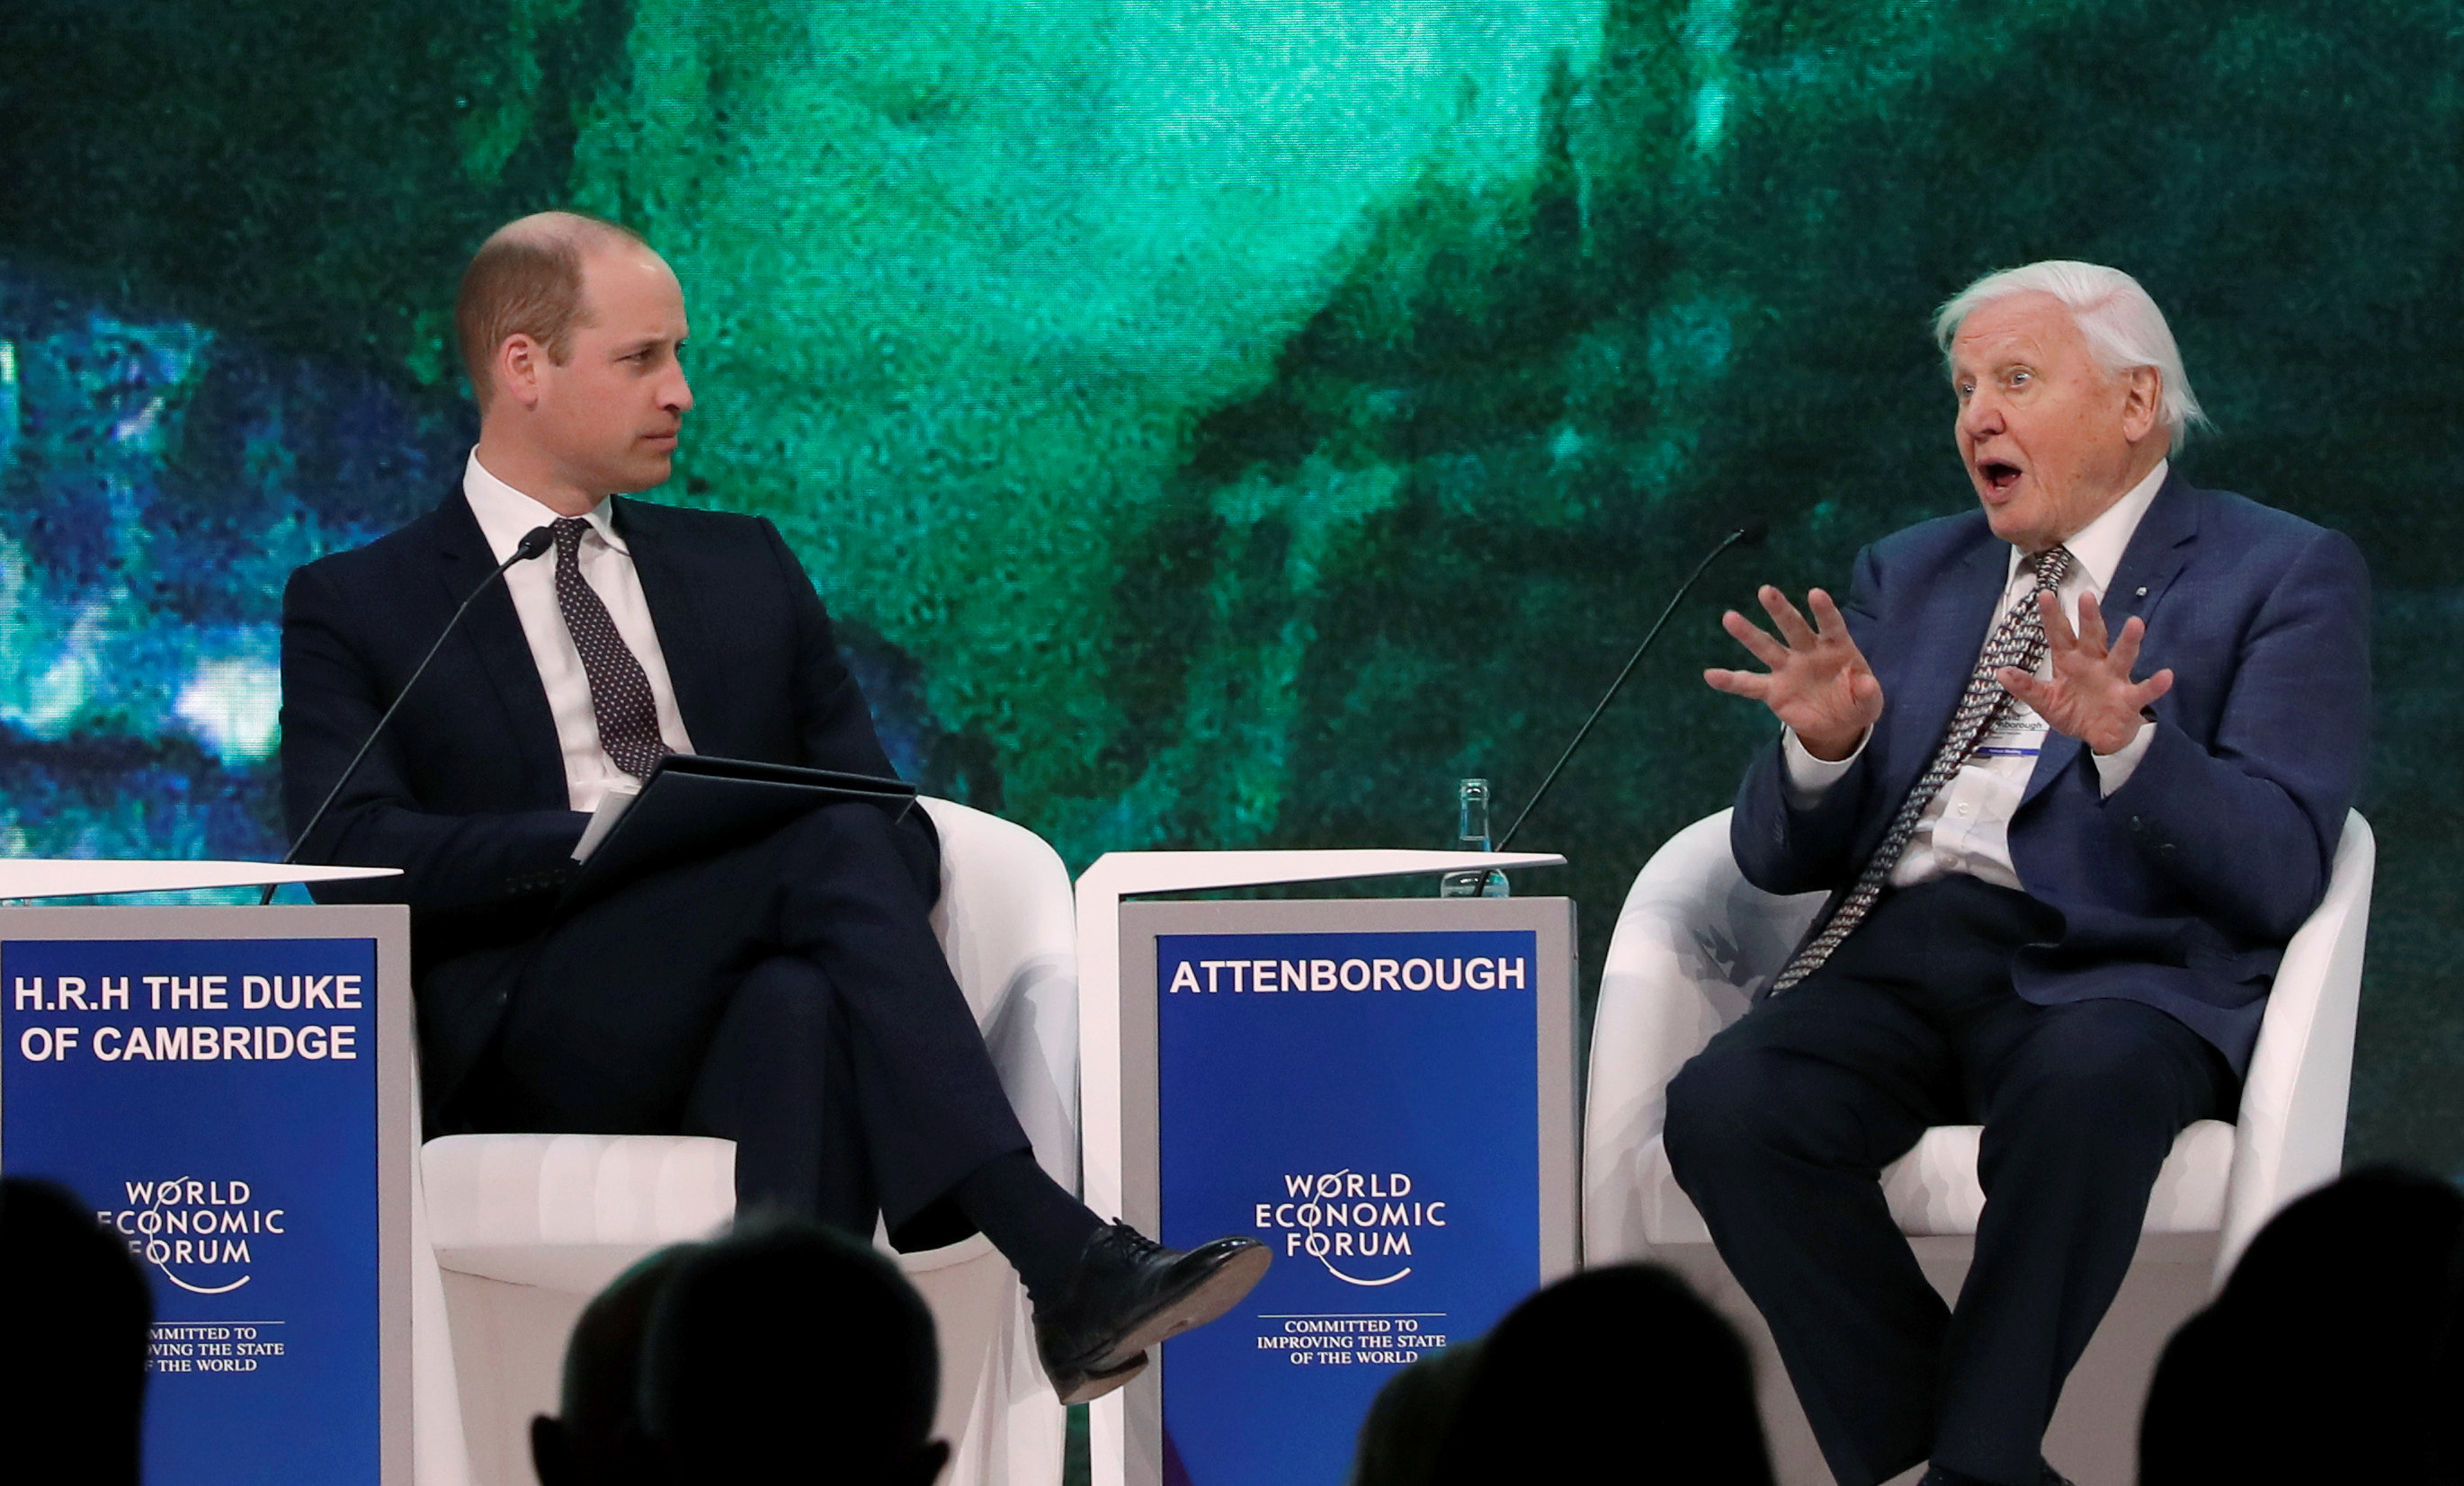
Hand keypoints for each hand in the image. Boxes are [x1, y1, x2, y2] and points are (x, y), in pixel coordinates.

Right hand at [1704, 586, 1883, 759]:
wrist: (1838, 723)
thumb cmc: (1857, 702)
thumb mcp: (1870, 703)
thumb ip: (1869, 693)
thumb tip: (1866, 683)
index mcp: (1835, 648)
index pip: (1830, 625)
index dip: (1823, 611)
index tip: (1815, 593)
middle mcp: (1808, 652)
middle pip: (1793, 628)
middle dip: (1780, 610)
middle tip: (1766, 591)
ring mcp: (1788, 669)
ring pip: (1766, 647)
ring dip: (1748, 633)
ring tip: (1730, 617)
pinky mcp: (1774, 690)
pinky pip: (1749, 684)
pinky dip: (1729, 681)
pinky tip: (1710, 675)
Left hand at [1996, 590, 2172, 754]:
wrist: (2098, 737)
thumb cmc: (2073, 712)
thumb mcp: (2045, 701)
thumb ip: (2026, 687)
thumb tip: (1999, 672)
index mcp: (2070, 662)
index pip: (2059, 635)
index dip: (2052, 616)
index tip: (2044, 594)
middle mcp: (2094, 664)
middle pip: (2092, 637)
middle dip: (2090, 618)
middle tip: (2086, 596)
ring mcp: (2113, 679)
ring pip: (2122, 656)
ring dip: (2128, 641)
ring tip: (2136, 623)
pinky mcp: (2129, 699)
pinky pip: (2143, 690)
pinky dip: (2155, 684)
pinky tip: (2166, 675)